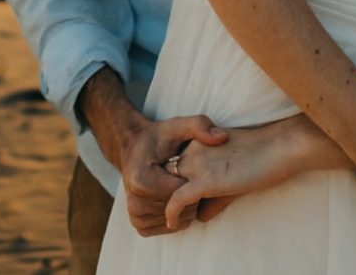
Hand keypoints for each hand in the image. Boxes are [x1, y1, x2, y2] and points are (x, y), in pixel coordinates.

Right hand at [117, 114, 230, 237]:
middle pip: (181, 210)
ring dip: (184, 207)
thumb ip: (200, 126)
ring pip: (177, 222)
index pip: (183, 193)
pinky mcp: (138, 223)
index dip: (195, 182)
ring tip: (178, 184)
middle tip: (186, 177)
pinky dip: (176, 216)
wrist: (134, 148)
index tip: (192, 168)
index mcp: (143, 180)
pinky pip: (167, 228)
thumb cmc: (159, 138)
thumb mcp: (178, 126)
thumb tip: (222, 137)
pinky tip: (173, 197)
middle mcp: (135, 201)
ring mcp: (135, 214)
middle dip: (191, 195)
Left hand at [159, 119, 318, 229]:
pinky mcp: (206, 180)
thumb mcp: (231, 171)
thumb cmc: (264, 155)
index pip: (174, 166)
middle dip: (171, 195)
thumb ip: (214, 193)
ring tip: (178, 221)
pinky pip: (177, 201)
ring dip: (174, 206)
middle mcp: (192, 150)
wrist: (280, 146)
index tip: (185, 200)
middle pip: (169, 178)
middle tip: (180, 213)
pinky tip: (173, 224)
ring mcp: (197, 164)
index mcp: (198, 141)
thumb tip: (202, 216)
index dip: (177, 184)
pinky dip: (173, 214)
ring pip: (170, 189)